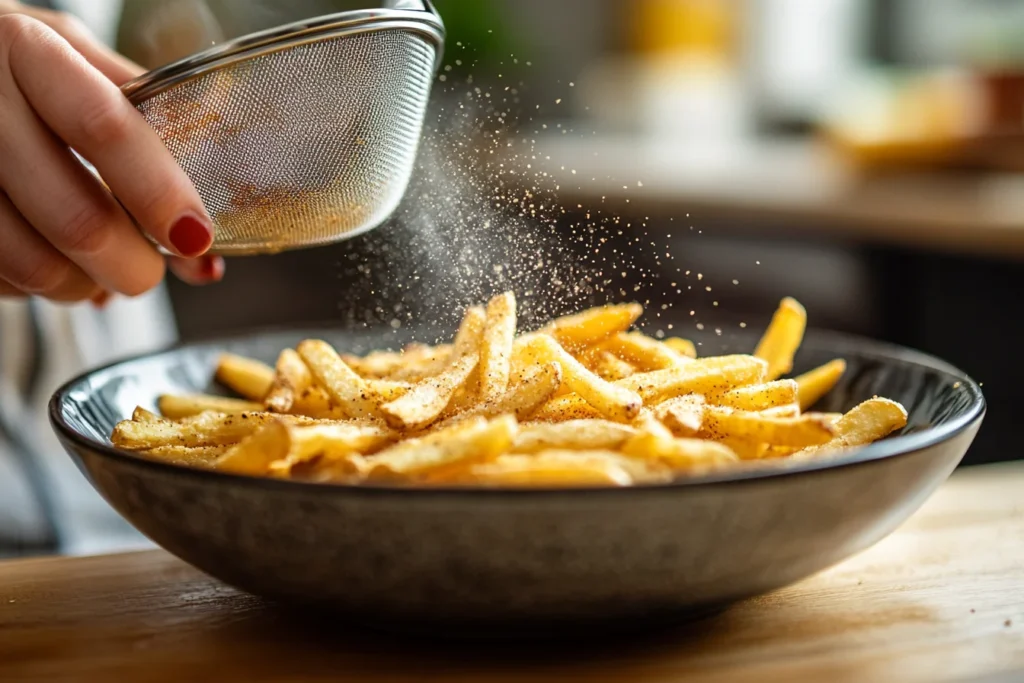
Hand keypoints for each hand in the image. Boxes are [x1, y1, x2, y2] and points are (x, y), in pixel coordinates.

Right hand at [0, 1, 223, 305]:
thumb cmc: (26, 71)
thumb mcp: (82, 68)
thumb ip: (147, 132)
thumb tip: (199, 241)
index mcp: (29, 52)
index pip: (105, 129)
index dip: (159, 193)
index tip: (196, 236)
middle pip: (77, 217)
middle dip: (133, 264)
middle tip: (150, 268)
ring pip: (35, 263)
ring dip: (86, 284)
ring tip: (101, 269)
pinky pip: (3, 278)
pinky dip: (42, 285)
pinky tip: (53, 259)